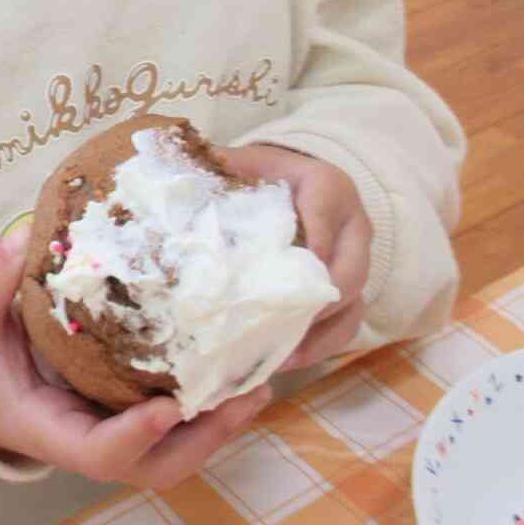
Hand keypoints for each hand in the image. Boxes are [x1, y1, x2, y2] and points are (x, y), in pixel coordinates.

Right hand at [0, 230, 272, 489]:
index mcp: (51, 430)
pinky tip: (239, 363)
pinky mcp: (126, 409)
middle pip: (157, 464)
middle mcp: (90, 438)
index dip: (136, 435)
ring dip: (219, 424)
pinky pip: (176, 420)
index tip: (169, 406)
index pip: (100, 453)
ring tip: (259, 382)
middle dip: (205, 439)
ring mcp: (112, 428)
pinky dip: (209, 402)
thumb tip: (21, 240)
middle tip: (246, 395)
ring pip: (175, 449)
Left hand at [219, 143, 371, 370]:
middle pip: (351, 269)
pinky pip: (348, 324)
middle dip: (317, 302)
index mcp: (327, 186)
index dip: (311, 240)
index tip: (283, 271)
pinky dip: (321, 346)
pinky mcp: (351, 291)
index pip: (325, 210)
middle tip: (280, 324)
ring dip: (320, 334)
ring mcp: (355, 261)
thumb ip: (217, 168)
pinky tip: (286, 360)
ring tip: (280, 357)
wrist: (289, 182)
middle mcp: (352, 225)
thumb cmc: (262, 176)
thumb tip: (168, 167)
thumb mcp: (242, 164)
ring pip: (353, 304)